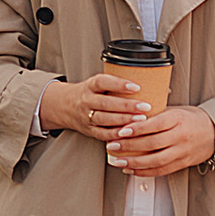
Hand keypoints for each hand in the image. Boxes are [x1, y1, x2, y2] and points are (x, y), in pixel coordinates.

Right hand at [39, 72, 158, 142]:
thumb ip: (116, 83)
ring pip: (104, 119)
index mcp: (89, 86)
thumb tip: (150, 81)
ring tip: (141, 120)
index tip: (136, 87)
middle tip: (145, 107)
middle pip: (106, 103)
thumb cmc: (90, 93)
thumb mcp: (97, 83)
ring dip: (124, 120)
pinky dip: (116, 134)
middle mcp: (86, 100)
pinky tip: (129, 133)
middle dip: (127, 105)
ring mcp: (86, 116)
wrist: (65, 106)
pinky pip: (102, 134)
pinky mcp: (88, 130)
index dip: (119, 84)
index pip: (102, 82)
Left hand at [107, 100, 214, 178]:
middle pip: (151, 144)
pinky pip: (161, 170)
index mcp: (178, 119)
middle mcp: (180, 136)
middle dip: (129, 146)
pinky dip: (144, 172)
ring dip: (134, 163)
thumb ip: (155, 114)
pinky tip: (131, 169)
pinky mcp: (182, 163)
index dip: (136, 129)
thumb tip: (129, 115)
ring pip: (155, 161)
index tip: (120, 131)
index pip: (154, 125)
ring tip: (117, 161)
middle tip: (112, 146)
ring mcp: (182, 152)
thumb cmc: (192, 118)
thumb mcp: (176, 110)